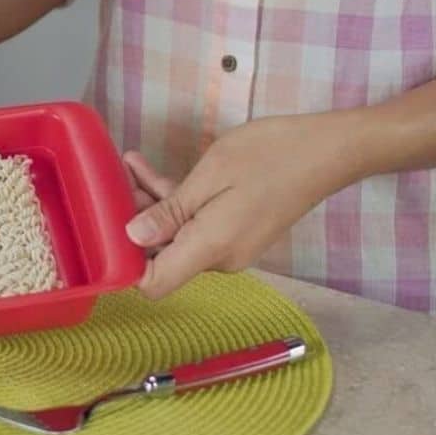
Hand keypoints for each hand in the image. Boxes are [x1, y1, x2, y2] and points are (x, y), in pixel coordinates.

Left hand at [122, 113, 362, 298]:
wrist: (329, 150)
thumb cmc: (272, 155)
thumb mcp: (210, 176)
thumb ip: (170, 211)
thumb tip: (133, 238)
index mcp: (210, 248)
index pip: (155, 284)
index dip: (126, 265)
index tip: (106, 230)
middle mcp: (220, 258)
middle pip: (161, 256)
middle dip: (133, 221)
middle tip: (113, 182)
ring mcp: (231, 246)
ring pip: (176, 235)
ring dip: (152, 205)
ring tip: (130, 166)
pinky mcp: (238, 231)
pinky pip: (196, 224)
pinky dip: (176, 201)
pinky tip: (150, 169)